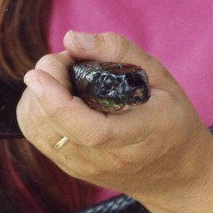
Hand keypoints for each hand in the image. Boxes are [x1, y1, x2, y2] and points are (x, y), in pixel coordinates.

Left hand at [18, 31, 212, 203]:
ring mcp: (86, 168)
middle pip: (54, 125)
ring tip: (66, 77)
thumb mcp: (160, 76)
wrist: (177, 173)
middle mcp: (109, 158)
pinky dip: (35, 108)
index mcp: (141, 135)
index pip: (90, 129)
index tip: (38, 73)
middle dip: (47, 81)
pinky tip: (57, 94)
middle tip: (69, 60)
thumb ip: (118, 52)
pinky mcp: (71, 168)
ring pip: (37, 130)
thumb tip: (70, 39)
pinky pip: (37, 136)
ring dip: (37, 94)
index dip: (57, 101)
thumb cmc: (172, 117)